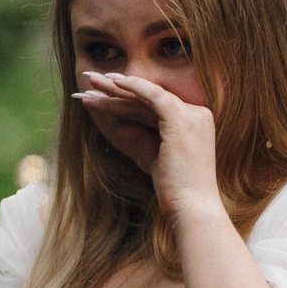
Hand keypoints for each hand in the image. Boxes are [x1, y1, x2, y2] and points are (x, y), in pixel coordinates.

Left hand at [75, 70, 221, 218]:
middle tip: (90, 81)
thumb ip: (137, 137)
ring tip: (90, 84)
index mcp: (193, 121)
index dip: (125, 99)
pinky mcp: (182, 120)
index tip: (100, 94)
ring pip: (146, 97)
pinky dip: (133, 87)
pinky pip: (154, 96)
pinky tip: (113, 82)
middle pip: (149, 98)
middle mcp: (197, 114)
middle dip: (116, 90)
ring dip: (116, 90)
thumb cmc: (173, 188)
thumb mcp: (150, 156)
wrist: (190, 207)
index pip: (154, 105)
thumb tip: (117, 122)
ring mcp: (192, 115)